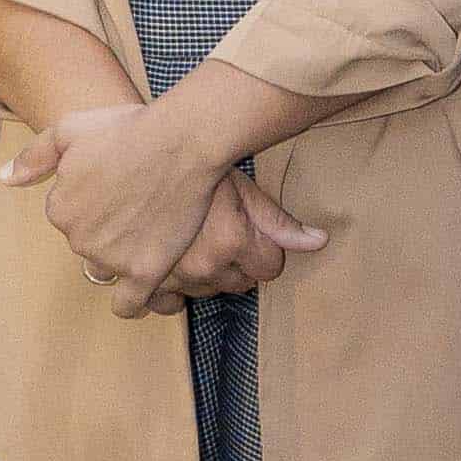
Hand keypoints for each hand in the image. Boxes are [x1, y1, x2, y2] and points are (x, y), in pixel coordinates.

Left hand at [11, 91, 296, 314]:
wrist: (181, 142)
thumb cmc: (127, 129)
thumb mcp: (70, 129)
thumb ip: (34, 157)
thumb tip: (4, 179)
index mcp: (59, 209)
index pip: (72, 216)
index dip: (96, 199)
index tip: (119, 183)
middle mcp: (78, 240)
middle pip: (90, 243)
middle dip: (109, 228)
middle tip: (141, 201)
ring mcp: (111, 260)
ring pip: (110, 269)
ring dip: (123, 258)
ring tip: (152, 232)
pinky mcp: (144, 273)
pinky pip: (129, 305)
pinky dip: (134, 301)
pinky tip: (147, 287)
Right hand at [152, 163, 328, 308]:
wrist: (140, 154)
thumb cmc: (197, 165)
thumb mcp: (243, 187)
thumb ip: (280, 222)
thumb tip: (319, 241)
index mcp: (231, 242)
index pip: (269, 268)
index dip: (263, 246)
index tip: (249, 226)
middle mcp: (203, 266)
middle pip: (238, 283)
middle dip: (235, 262)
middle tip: (218, 227)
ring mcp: (171, 276)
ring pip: (203, 292)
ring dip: (203, 273)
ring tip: (191, 237)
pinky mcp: (142, 280)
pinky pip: (160, 305)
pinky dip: (165, 291)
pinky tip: (168, 268)